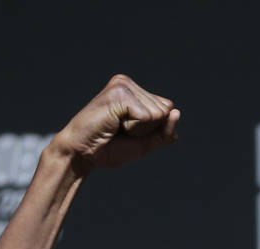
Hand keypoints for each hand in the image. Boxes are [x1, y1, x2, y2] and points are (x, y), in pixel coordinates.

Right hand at [52, 74, 179, 173]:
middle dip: (147, 129)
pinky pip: (146, 116)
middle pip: (164, 110)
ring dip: (139, 129)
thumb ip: (165, 131)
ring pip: (157, 114)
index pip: (167, 109)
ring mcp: (122, 85)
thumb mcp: (145, 143)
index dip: (153, 128)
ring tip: (115, 127)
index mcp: (134, 91)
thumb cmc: (109, 148)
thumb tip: (177, 112)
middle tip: (120, 131)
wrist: (82, 155)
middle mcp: (128, 83)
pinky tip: (113, 125)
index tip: (128, 132)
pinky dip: (134, 128)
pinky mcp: (118, 93)